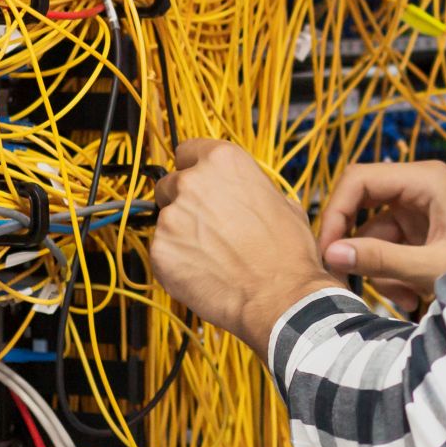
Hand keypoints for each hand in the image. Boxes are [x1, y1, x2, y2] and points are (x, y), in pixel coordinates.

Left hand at [151, 140, 341, 350]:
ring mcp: (172, 217)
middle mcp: (192, 182)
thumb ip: (249, 188)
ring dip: (182, 232)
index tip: (198, 181)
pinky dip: (176, 260)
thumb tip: (241, 193)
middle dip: (184, 202)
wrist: (279, 296)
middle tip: (208, 225)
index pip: (187, 150)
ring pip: (166, 219)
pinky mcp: (160, 250)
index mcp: (223, 161)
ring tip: (212, 254)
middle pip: (170, 183)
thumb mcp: (282, 202)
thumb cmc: (286, 252)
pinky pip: (162, 250)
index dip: (194, 168)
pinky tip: (204, 270)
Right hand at [317, 159, 445, 314]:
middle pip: (362, 205)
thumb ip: (381, 260)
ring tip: (403, 299)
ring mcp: (420, 209)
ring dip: (379, 269)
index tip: (326, 250)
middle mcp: (419, 187)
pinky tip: (410, 297)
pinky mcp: (421, 230)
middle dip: (356, 245)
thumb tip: (331, 255)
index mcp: (425, 180)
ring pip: (374, 233)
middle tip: (342, 277)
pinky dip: (392, 274)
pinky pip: (390, 247)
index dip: (336, 212)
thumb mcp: (431, 268)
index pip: (359, 179)